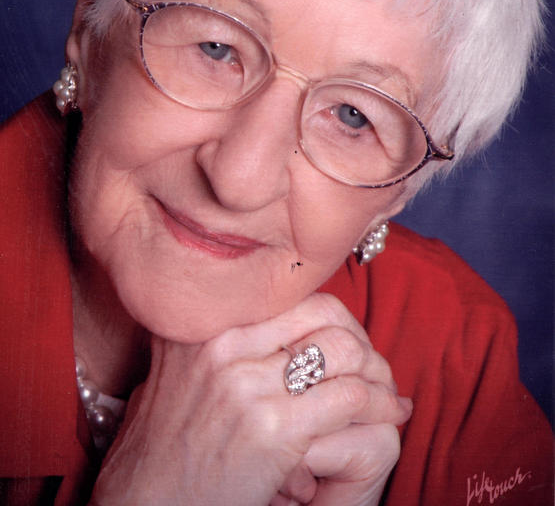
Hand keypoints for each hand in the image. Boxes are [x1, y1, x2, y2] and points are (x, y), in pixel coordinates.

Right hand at [90, 293, 410, 504]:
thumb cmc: (167, 442)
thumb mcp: (180, 369)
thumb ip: (223, 336)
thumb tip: (282, 315)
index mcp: (203, 323)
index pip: (291, 293)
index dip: (330, 316)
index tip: (347, 338)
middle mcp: (221, 343)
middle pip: (323, 313)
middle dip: (359, 339)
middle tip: (374, 366)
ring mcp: (245, 384)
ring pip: (344, 352)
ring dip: (375, 373)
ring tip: (386, 392)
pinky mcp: (271, 428)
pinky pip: (348, 398)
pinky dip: (376, 406)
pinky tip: (385, 418)